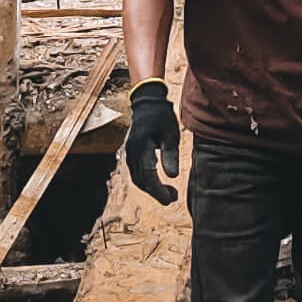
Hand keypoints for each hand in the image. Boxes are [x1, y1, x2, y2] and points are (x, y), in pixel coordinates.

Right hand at [121, 81, 180, 204]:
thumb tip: (173, 176)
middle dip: (156, 192)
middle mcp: (131, 152)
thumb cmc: (162, 117)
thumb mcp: (171, 134)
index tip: (171, 198)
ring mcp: (129, 152)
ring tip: (168, 193)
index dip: (159, 190)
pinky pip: (136, 172)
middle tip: (172, 198)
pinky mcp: (130, 153)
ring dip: (151, 188)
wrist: (147, 102)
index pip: (148, 175)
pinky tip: (157, 182)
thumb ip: (170, 155)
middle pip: (141, 180)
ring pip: (137, 178)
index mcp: (141, 146)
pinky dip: (146, 180)